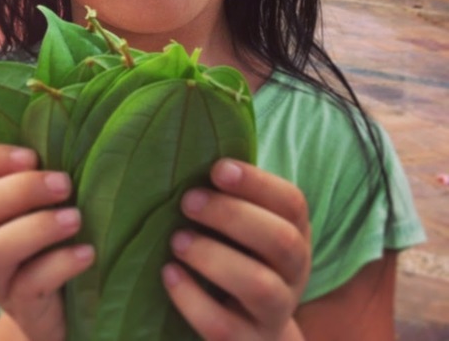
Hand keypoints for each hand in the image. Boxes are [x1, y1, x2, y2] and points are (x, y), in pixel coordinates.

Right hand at [0, 146, 94, 340]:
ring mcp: (1, 277)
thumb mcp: (56, 202)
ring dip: (36, 227)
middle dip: (20, 189)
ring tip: (76, 218)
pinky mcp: (23, 307)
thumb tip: (84, 128)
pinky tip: (88, 254)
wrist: (72, 306)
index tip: (32, 155)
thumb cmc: (65, 239)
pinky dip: (59, 264)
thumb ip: (54, 173)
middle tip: (65, 184)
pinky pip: (28, 286)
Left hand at [163, 159, 310, 339]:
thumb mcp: (241, 225)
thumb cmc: (234, 256)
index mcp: (294, 232)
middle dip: (232, 216)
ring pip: (260, 286)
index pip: (292, 203)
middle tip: (188, 201)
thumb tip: (186, 142)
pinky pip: (224, 326)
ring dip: (214, 258)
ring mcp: (275, 313)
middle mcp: (294, 272)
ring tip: (176, 241)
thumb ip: (227, 194)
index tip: (217, 168)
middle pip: (281, 240)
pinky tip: (168, 275)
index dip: (257, 183)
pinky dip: (192, 299)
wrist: (250, 333)